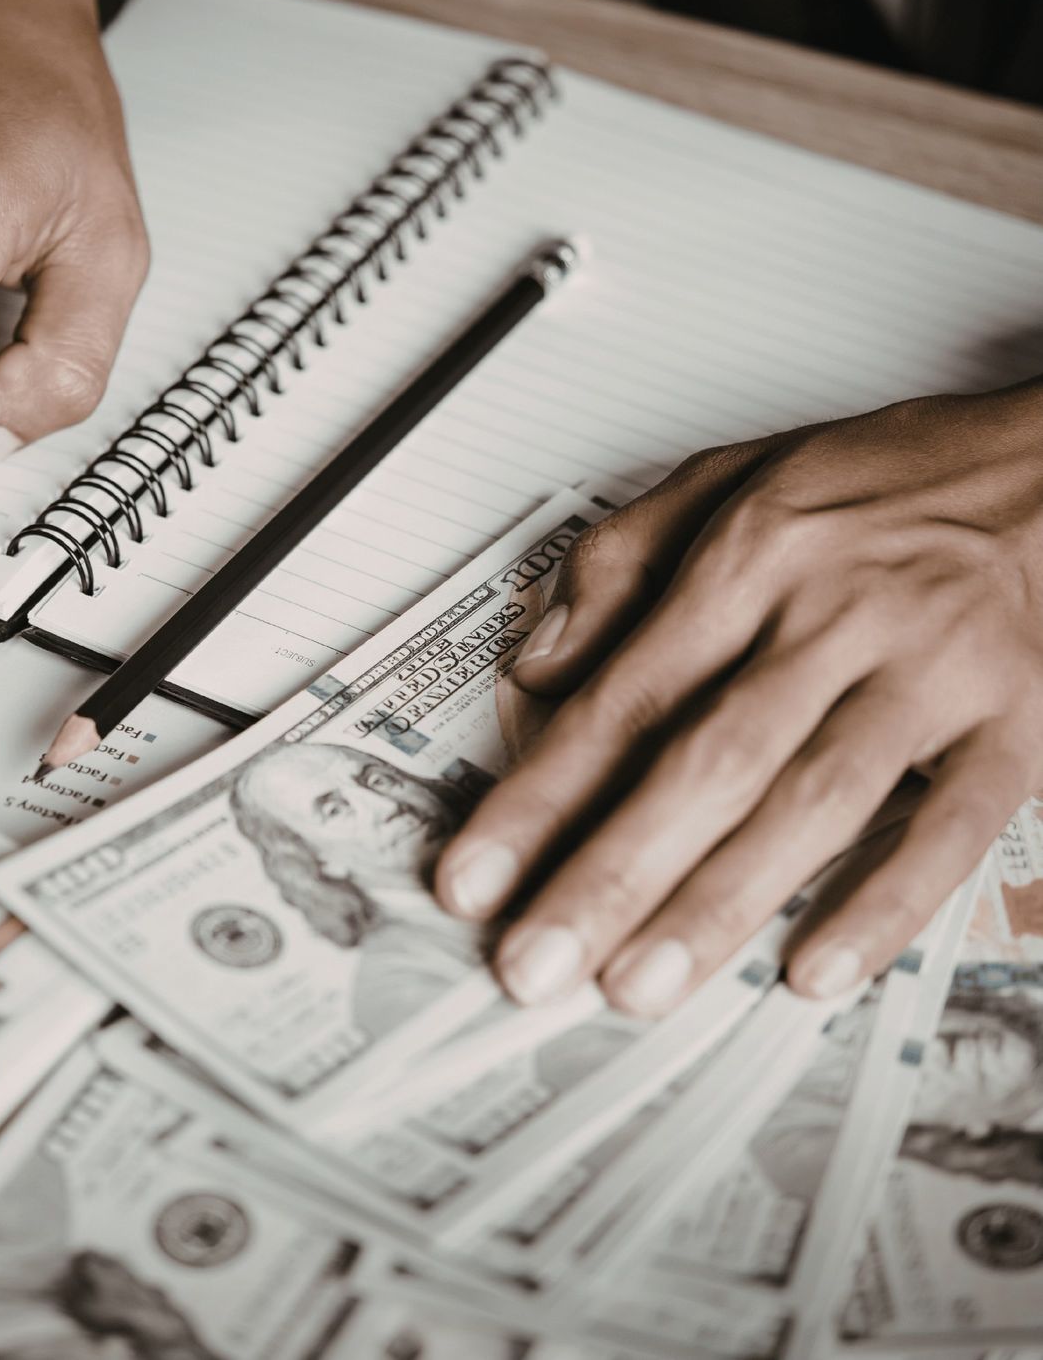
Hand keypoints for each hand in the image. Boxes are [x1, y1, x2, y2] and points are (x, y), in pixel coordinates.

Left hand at [436, 384, 1042, 1014]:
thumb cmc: (886, 482)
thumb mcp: (730, 479)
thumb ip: (620, 562)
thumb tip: (538, 662)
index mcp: (749, 556)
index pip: (620, 696)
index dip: (538, 796)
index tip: (476, 874)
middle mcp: (832, 614)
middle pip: (702, 762)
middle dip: (607, 874)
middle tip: (534, 962)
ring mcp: (930, 673)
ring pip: (809, 804)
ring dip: (717, 905)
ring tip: (637, 986)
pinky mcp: (1017, 724)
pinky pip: (949, 827)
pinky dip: (883, 904)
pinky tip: (814, 970)